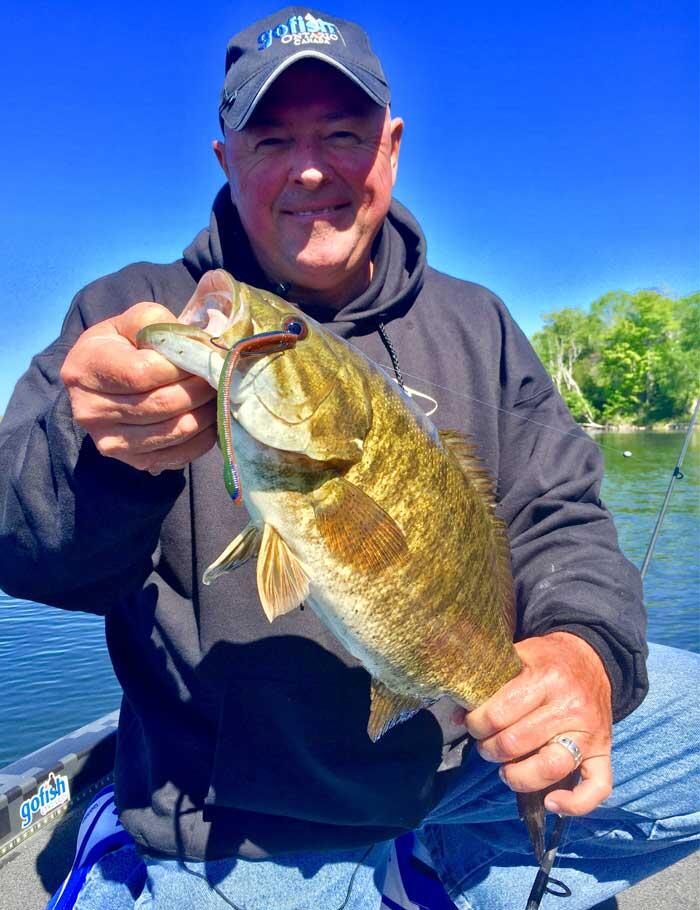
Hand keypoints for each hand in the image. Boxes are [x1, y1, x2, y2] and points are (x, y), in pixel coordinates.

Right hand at [60, 302, 216, 472]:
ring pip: (174, 430)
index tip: (203, 357)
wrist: (102, 380)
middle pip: (161, 404)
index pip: (142, 373)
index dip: (180, 366)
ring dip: (206, 412)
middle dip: (200, 388)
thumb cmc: (123, 345)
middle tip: (221, 375)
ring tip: (218, 393)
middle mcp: (90, 410)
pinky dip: (203, 437)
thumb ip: (161, 325)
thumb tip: (200, 347)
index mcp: (86, 368)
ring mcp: (110, 441)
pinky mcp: (132, 461)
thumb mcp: (134, 322)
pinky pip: (179, 454)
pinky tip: (209, 417)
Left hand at [459, 631, 612, 815]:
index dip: (476, 724)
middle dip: (490, 749)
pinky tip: (550, 803)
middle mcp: (570, 706)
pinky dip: (574, 804)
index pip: (499, 714)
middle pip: (517, 743)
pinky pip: (597, 787)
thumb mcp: (517, 657)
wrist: (591, 659)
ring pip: (549, 768)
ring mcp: (590, 732)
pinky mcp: (605, 751)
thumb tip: (455, 715)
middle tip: (486, 744)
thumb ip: (488, 682)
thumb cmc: (548, 661)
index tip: (472, 723)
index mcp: (546, 678)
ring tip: (505, 770)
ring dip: (517, 776)